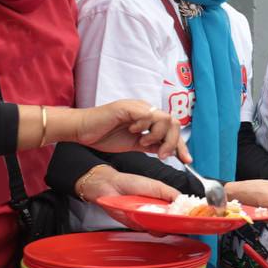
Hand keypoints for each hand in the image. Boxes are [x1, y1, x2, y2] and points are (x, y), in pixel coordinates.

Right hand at [70, 100, 189, 162]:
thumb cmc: (103, 135)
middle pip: (174, 123)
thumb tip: (168, 152)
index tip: (186, 160)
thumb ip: (151, 146)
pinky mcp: (128, 108)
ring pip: (165, 119)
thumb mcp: (134, 145)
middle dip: (173, 142)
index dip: (181, 145)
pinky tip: (134, 133)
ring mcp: (138, 108)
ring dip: (159, 136)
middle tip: (162, 155)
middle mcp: (146, 111)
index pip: (172, 129)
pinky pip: (147, 115)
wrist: (81, 131)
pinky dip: (145, 127)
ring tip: (144, 143)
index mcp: (149, 120)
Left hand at [77, 165, 178, 230]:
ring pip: (163, 228)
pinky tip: (156, 225)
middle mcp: (157, 211)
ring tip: (169, 223)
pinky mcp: (139, 225)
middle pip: (173, 221)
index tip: (193, 216)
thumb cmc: (131, 183)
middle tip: (183, 222)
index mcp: (164, 201)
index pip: (179, 210)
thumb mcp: (157, 186)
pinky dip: (154, 230)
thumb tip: (186, 202)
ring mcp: (149, 219)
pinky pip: (150, 231)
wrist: (110, 187)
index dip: (186, 214)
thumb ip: (171, 193)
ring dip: (167, 227)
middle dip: (179, 223)